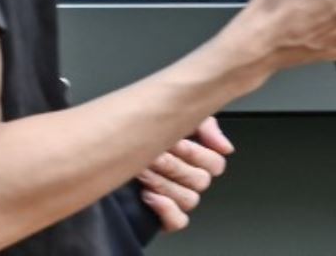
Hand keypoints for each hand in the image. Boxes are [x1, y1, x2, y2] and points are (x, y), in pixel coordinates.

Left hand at [136, 116, 233, 232]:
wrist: (109, 147)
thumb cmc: (143, 129)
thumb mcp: (176, 114)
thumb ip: (205, 125)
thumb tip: (226, 147)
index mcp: (197, 157)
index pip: (216, 163)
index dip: (196, 153)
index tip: (175, 141)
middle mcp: (189, 178)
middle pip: (201, 180)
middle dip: (173, 165)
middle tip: (153, 154)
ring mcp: (177, 197)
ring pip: (190, 199)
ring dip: (164, 183)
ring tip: (142, 171)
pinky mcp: (164, 216)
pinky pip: (178, 221)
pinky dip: (166, 209)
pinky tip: (148, 195)